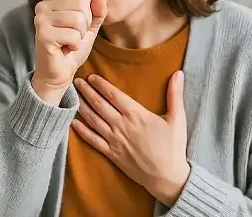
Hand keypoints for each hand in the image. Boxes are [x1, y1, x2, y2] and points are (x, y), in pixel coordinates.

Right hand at [32, 0, 106, 102]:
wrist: (60, 71)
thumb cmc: (72, 46)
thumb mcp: (90, 26)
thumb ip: (97, 11)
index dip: (88, 8)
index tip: (77, 23)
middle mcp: (43, 5)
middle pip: (81, 3)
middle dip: (85, 24)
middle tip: (73, 35)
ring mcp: (41, 19)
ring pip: (78, 19)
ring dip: (79, 36)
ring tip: (69, 42)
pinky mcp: (43, 34)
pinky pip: (73, 35)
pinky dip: (74, 45)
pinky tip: (65, 49)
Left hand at [71, 71, 189, 206]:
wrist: (167, 178)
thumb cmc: (173, 148)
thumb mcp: (177, 119)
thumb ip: (175, 95)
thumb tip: (178, 73)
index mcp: (137, 115)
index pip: (114, 95)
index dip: (101, 85)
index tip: (92, 77)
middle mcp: (122, 126)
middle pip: (100, 105)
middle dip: (87, 91)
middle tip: (76, 81)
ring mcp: (115, 140)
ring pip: (93, 120)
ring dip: (82, 106)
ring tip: (73, 95)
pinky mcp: (111, 153)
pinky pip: (92, 140)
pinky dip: (81, 130)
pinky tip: (73, 122)